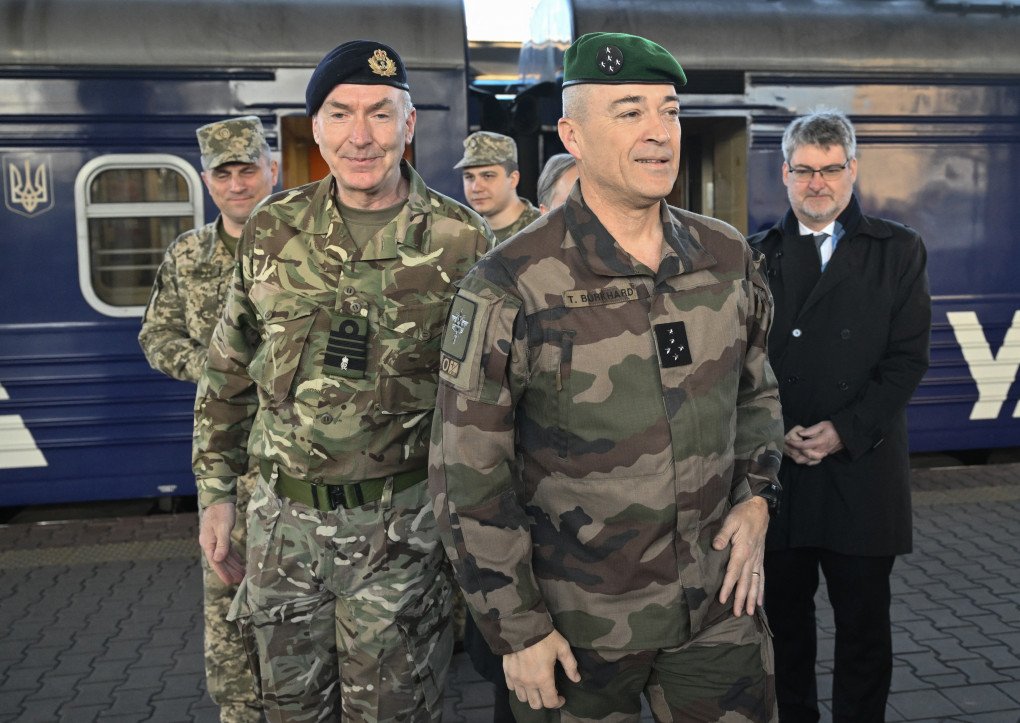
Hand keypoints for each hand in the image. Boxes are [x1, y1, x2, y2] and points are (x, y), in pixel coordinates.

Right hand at [199, 502, 244, 583]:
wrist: (220, 499)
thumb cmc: (222, 512)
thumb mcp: (223, 528)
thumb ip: (222, 544)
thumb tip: (218, 560)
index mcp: (208, 543)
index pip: (215, 562)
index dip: (222, 572)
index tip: (229, 582)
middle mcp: (210, 543)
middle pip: (220, 561)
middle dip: (229, 571)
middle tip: (239, 581)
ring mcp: (215, 540)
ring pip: (225, 556)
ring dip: (233, 565)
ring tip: (241, 574)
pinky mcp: (221, 536)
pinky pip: (227, 550)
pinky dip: (233, 557)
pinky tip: (239, 562)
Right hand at [503, 630, 579, 709]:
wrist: (521, 624)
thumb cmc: (544, 636)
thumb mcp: (562, 647)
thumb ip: (570, 665)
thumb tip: (576, 679)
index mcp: (543, 678)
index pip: (550, 702)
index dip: (558, 702)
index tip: (561, 696)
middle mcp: (529, 683)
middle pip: (536, 704)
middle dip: (544, 701)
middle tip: (548, 691)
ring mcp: (516, 678)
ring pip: (523, 698)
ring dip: (530, 695)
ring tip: (536, 686)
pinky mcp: (507, 672)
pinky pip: (511, 687)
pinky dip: (518, 687)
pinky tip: (524, 679)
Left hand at [713, 496, 768, 616]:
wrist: (759, 509)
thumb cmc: (742, 514)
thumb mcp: (730, 520)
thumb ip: (723, 534)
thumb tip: (716, 547)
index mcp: (742, 550)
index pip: (734, 572)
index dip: (728, 586)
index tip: (722, 599)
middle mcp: (751, 558)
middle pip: (745, 582)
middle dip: (742, 599)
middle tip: (738, 613)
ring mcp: (757, 560)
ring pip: (755, 583)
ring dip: (753, 598)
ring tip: (751, 613)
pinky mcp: (760, 558)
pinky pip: (762, 577)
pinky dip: (762, 590)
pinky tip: (761, 601)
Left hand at [785, 421, 842, 464]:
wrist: (845, 435)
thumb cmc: (833, 428)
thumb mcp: (822, 425)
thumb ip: (810, 430)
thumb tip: (800, 433)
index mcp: (820, 441)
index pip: (804, 445)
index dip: (795, 444)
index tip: (788, 441)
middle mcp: (821, 450)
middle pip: (805, 455)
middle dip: (795, 451)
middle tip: (788, 446)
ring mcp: (822, 454)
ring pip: (808, 461)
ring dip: (799, 457)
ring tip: (793, 451)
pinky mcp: (823, 456)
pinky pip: (813, 462)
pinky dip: (806, 460)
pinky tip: (801, 455)